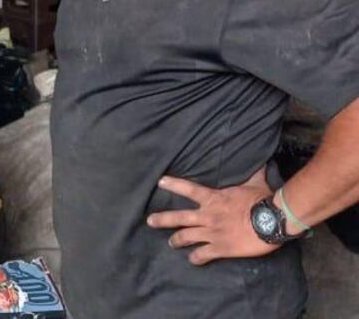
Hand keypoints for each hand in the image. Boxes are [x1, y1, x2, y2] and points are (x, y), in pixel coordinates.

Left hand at [146, 168, 275, 265]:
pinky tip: (192, 260)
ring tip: (170, 243)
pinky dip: (196, 258)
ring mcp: (212, 233)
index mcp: (214, 199)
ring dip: (176, 240)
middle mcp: (208, 216)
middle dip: (162, 219)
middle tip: (150, 221)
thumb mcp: (255, 183)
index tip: (159, 182)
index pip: (188, 189)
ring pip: (186, 237)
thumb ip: (252, 173)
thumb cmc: (263, 200)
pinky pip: (203, 254)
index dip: (173, 184)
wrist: (272, 220)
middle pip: (179, 218)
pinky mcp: (221, 248)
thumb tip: (260, 161)